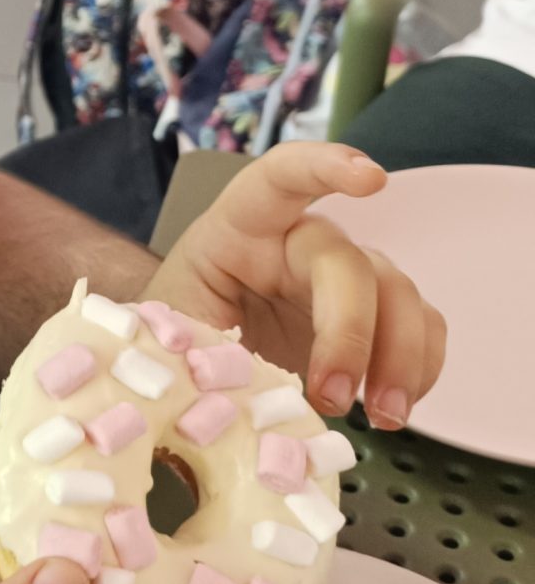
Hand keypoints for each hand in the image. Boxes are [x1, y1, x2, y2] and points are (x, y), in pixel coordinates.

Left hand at [148, 140, 445, 429]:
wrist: (190, 364)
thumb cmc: (174, 338)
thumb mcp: (164, 338)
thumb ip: (194, 350)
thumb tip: (218, 386)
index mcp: (239, 230)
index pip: (280, 179)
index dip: (325, 167)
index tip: (371, 178)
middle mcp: (299, 243)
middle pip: (349, 264)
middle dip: (350, 333)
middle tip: (331, 396)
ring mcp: (344, 277)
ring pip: (398, 294)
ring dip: (401, 359)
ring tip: (383, 416)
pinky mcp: (374, 316)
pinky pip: (419, 329)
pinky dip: (417, 370)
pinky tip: (393, 407)